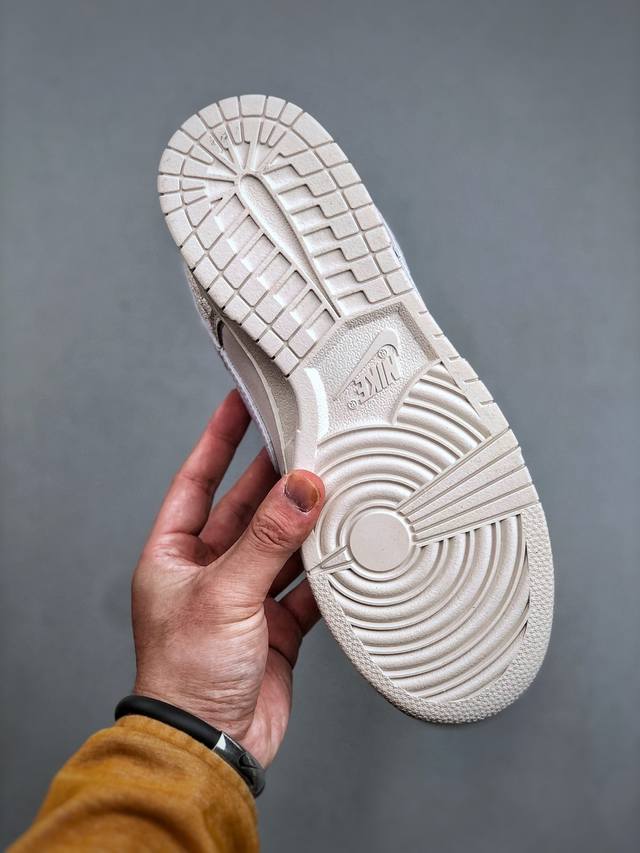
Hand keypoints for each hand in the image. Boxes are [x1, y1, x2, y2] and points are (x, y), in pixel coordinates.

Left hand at [131, 391, 324, 766]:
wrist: (210, 745)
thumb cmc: (185, 676)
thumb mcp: (224, 594)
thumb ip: (268, 539)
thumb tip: (300, 490)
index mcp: (174, 556)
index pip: (196, 480)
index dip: (217, 440)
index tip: (239, 405)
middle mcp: (208, 572)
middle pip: (246, 508)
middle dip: (273, 478)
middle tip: (305, 444)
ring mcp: (243, 598)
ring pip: (280, 544)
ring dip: (304, 523)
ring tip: (332, 489)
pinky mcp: (274, 625)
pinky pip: (303, 584)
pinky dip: (324, 569)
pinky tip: (343, 549)